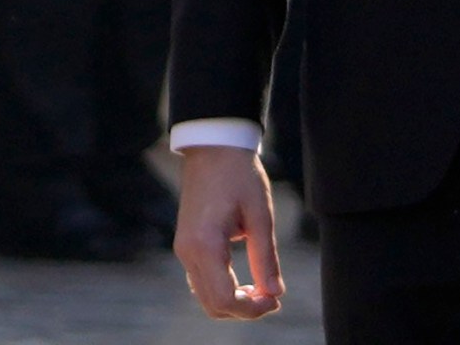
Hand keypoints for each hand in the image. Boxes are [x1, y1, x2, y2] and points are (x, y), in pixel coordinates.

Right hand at [173, 145, 282, 320]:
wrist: (215, 149)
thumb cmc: (241, 176)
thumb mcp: (261, 215)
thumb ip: (266, 257)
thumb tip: (275, 293)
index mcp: (205, 246)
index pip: (223, 299)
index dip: (251, 310)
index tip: (275, 302)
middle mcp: (187, 253)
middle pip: (211, 304)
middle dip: (244, 310)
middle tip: (273, 300)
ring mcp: (183, 250)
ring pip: (204, 296)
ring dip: (233, 302)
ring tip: (263, 291)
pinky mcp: (187, 245)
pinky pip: (201, 281)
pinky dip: (223, 289)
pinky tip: (246, 282)